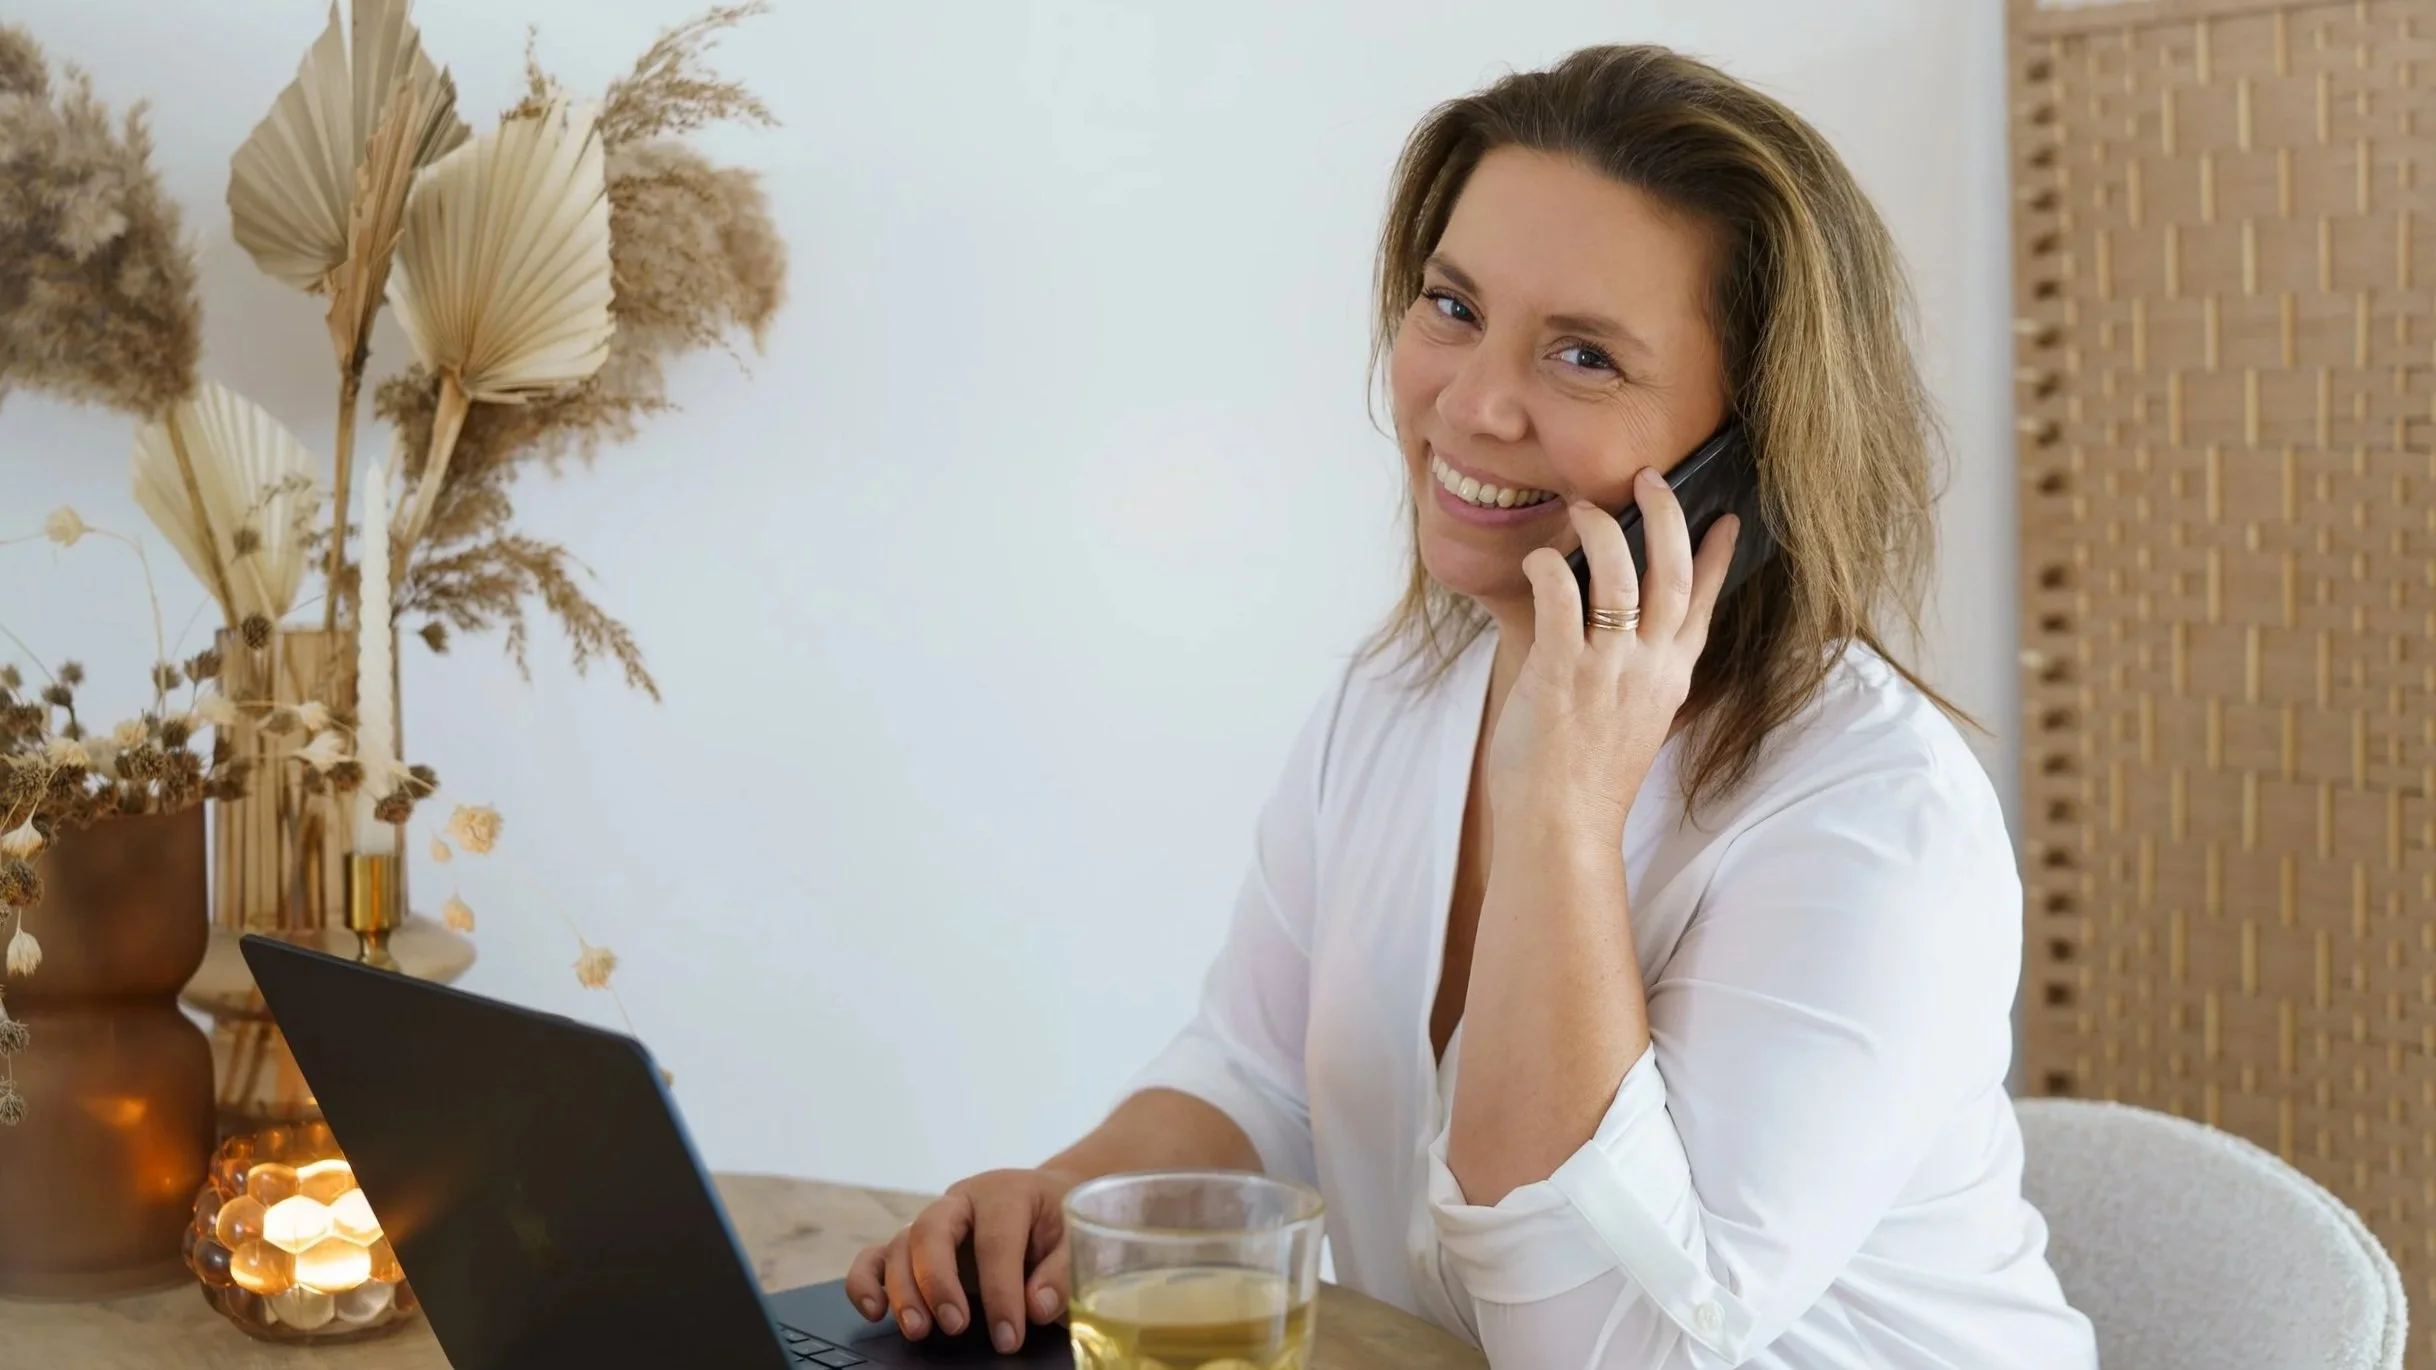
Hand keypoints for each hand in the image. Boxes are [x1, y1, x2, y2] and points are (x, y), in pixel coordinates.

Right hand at [844, 1167, 1078, 1354]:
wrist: (1046, 1202)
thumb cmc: (1058, 1223)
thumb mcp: (1075, 1238)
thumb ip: (1060, 1272)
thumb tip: (1037, 1308)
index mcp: (1005, 1193)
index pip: (995, 1241)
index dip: (1000, 1292)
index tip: (1008, 1337)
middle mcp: (961, 1201)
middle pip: (932, 1231)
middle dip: (939, 1283)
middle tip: (954, 1326)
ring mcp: (932, 1221)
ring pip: (900, 1245)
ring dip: (903, 1291)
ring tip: (918, 1331)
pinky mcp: (913, 1243)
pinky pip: (877, 1256)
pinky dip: (866, 1281)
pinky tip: (873, 1311)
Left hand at [1487, 466, 1739, 841]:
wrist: (1562, 832)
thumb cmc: (1582, 786)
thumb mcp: (1631, 727)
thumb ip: (1632, 680)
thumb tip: (1613, 639)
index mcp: (1669, 681)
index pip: (1703, 605)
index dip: (1716, 557)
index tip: (1725, 519)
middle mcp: (1647, 668)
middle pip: (1674, 573)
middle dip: (1667, 516)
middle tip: (1650, 478)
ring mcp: (1607, 669)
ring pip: (1620, 573)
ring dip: (1602, 529)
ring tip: (1582, 509)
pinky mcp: (1561, 672)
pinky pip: (1560, 597)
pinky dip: (1549, 567)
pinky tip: (1536, 560)